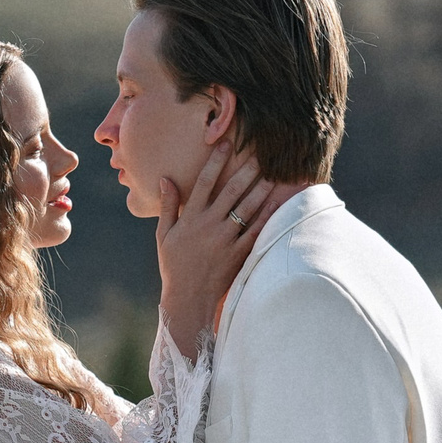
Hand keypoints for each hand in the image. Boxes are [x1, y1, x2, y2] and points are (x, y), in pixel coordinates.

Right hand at [157, 143, 292, 359]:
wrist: (188, 298)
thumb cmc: (174, 266)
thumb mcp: (163, 235)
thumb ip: (168, 206)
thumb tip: (165, 179)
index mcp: (189, 219)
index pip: (202, 183)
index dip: (215, 162)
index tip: (225, 144)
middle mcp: (208, 226)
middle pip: (230, 191)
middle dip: (246, 170)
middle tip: (261, 153)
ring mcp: (225, 239)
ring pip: (247, 207)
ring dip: (261, 188)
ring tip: (274, 171)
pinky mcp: (238, 253)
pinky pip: (256, 230)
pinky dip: (268, 214)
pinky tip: (278, 200)